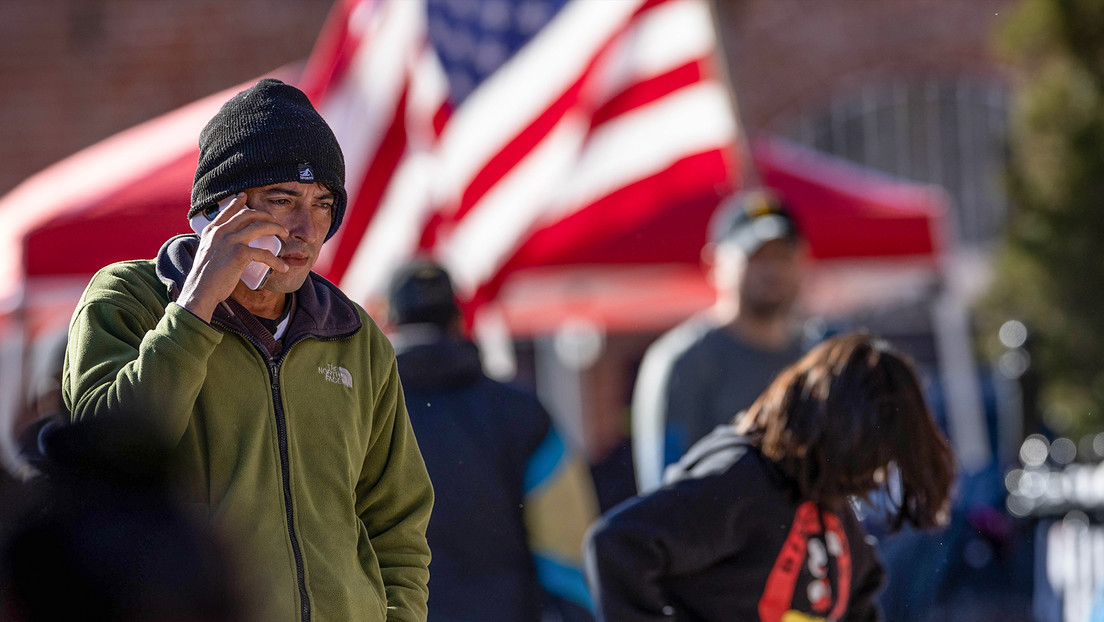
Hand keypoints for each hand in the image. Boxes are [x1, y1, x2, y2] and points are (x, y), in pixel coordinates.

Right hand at [178, 193, 289, 321]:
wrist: (200, 291)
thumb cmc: (205, 278)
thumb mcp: (207, 254)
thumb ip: (216, 246)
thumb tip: (228, 248)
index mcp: (211, 231)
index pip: (227, 210)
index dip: (237, 202)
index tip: (245, 196)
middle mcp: (221, 232)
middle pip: (248, 214)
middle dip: (266, 215)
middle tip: (277, 223)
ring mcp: (230, 241)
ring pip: (260, 226)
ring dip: (276, 229)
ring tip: (285, 235)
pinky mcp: (239, 253)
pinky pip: (264, 253)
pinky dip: (276, 261)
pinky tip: (282, 267)